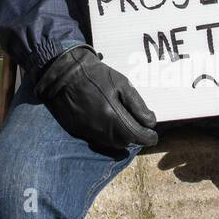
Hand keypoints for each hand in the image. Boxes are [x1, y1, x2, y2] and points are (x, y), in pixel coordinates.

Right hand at [34, 45, 157, 153]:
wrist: (65, 74)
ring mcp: (88, 132)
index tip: (152, 136)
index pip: (137, 136)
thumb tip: (150, 122)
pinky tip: (109, 125)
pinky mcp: (79, 132)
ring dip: (122, 138)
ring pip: (112, 144)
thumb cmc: (96, 76)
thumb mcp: (122, 84)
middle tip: (139, 127)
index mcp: (113, 116)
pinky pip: (98, 140)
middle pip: (125, 142)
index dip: (148, 138)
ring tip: (125, 126)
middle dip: (135, 137)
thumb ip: (137, 105)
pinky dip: (108, 136)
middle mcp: (101, 129)